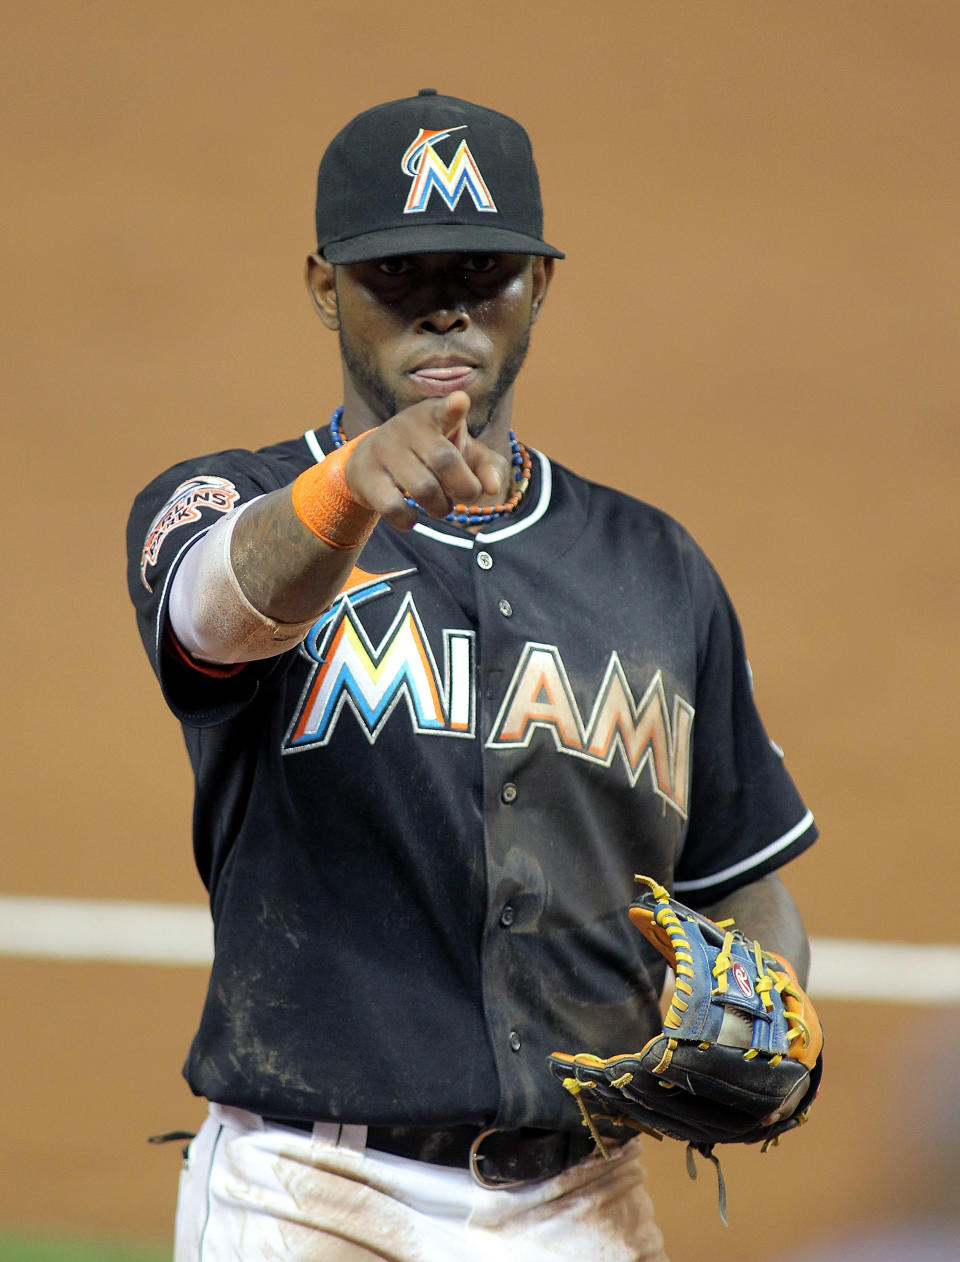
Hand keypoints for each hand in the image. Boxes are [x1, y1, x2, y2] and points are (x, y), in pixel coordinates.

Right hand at [344, 392, 508, 528]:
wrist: (370, 461)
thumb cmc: (428, 455)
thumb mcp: (462, 453)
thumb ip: (488, 467)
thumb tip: (494, 489)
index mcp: (434, 415)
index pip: (444, 409)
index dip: (454, 408)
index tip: (461, 402)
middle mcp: (407, 428)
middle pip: (445, 460)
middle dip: (465, 489)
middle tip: (466, 495)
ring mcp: (384, 450)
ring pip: (423, 488)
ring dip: (441, 507)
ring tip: (440, 506)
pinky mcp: (367, 477)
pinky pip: (394, 507)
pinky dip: (410, 520)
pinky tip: (412, 516)